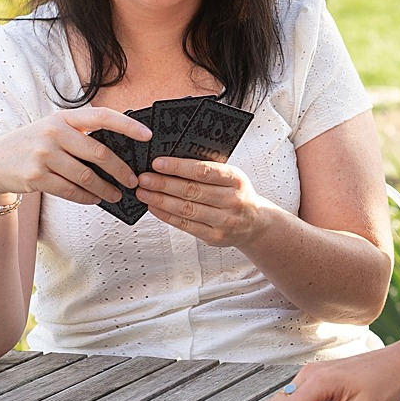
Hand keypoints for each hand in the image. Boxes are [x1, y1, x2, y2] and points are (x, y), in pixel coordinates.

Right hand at [0, 107, 149, 205]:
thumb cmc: (34, 145)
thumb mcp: (54, 130)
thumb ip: (81, 134)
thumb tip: (122, 150)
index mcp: (63, 118)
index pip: (102, 116)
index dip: (127, 125)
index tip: (148, 136)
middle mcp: (53, 133)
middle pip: (99, 153)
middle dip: (121, 170)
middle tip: (133, 181)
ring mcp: (43, 155)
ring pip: (87, 176)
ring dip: (106, 189)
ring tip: (116, 195)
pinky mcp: (36, 176)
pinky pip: (71, 190)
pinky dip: (87, 197)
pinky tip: (95, 199)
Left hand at [135, 157, 267, 246]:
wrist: (256, 223)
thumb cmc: (237, 194)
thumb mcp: (231, 177)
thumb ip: (208, 171)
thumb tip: (170, 163)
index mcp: (236, 179)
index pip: (203, 171)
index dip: (178, 167)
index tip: (157, 163)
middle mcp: (233, 200)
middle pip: (192, 191)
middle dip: (163, 183)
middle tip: (143, 178)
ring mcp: (225, 221)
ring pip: (186, 209)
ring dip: (161, 200)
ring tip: (144, 192)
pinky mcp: (216, 237)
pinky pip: (186, 225)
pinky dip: (167, 216)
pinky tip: (154, 207)